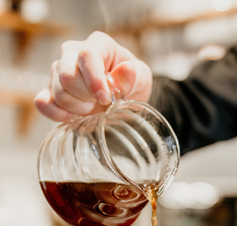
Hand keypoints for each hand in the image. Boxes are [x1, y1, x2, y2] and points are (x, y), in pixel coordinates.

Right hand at [34, 31, 152, 121]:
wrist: (121, 97)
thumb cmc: (132, 83)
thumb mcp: (142, 80)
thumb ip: (134, 77)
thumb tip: (126, 70)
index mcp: (98, 44)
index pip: (87, 56)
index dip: (94, 80)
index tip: (105, 99)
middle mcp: (73, 53)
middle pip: (67, 75)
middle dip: (86, 97)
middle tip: (100, 104)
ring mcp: (58, 71)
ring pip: (58, 92)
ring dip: (76, 108)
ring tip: (91, 108)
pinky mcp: (50, 90)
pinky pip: (42, 102)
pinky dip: (56, 114)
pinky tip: (73, 117)